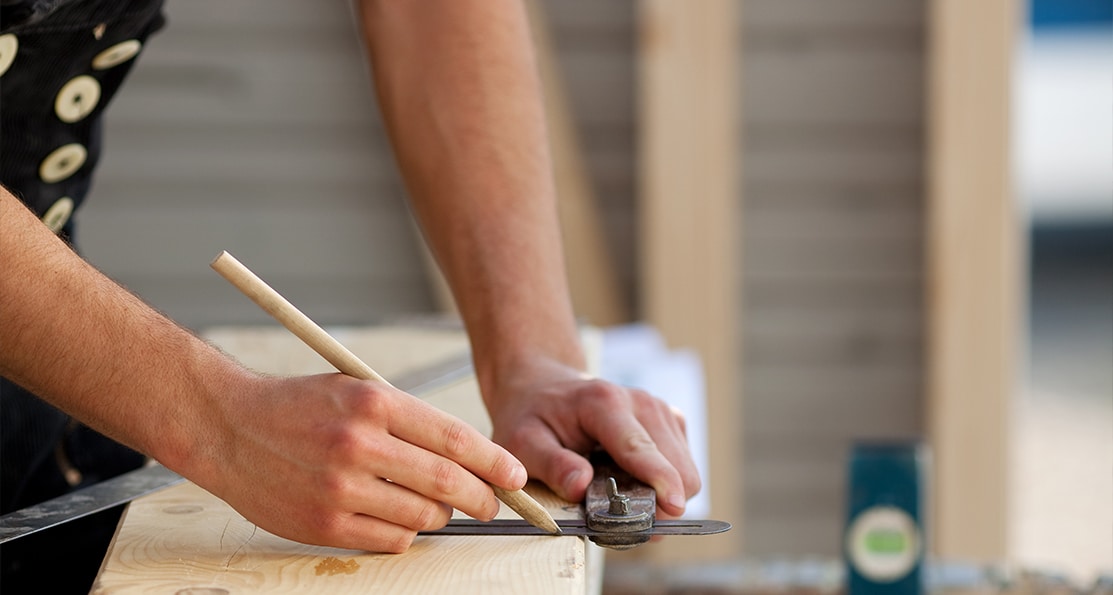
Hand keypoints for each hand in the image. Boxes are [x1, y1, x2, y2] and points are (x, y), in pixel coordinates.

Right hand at [183, 372, 526, 552]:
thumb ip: (408, 419)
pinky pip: (391, 540)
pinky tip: (400, 517)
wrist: (228, 427)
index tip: (514, 474)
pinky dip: (408, 533)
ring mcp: (340, 488)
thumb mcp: (356, 389)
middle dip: (483, 497)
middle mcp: (358, 444)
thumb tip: (467, 456)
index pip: (454, 437)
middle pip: (446, 482)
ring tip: (440, 507)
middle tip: (493, 502)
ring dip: (443, 516)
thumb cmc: (299, 406)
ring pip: (423, 516)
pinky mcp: (324, 524)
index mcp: (373, 403)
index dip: (493, 461)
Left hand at [482, 357, 699, 516]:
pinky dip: (663, 486)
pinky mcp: (671, 422)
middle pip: (676, 467)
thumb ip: (552, 465)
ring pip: (686, 473)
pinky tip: (630, 482)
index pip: (639, 447)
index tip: (673, 507)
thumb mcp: (523, 442)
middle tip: (619, 519)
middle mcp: (641, 403)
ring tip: (618, 497)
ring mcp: (661, 411)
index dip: (659, 479)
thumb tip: (581, 488)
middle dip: (656, 503)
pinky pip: (683, 469)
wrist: (546, 387)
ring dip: (659, 497)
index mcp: (604, 402)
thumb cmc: (533, 416)